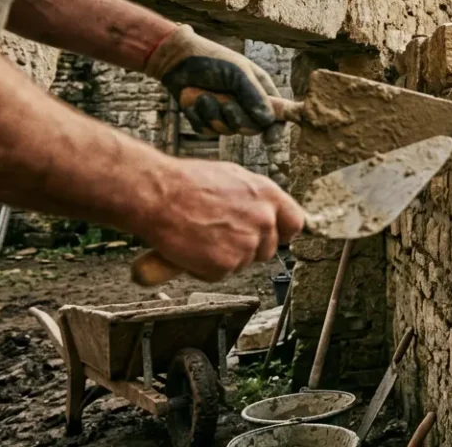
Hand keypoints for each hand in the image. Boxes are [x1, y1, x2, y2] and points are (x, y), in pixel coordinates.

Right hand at [141, 158, 304, 281]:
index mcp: (267, 195)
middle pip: (267, 248)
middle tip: (221, 236)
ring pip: (243, 262)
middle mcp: (263, 219)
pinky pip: (219, 274)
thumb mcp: (231, 177)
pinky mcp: (226, 264)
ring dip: (224, 257)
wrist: (157, 194)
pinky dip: (204, 268)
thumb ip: (253, 197)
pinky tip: (191, 249)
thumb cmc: (185, 183)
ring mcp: (246, 244)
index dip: (280, 232)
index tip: (272, 236)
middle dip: (247, 247)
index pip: (294, 223)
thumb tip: (262, 209)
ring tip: (201, 236)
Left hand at [144, 25, 279, 135]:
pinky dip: (198, 117)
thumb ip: (254, 95)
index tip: (270, 140)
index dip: (276, 129)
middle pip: (251, 128)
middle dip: (237, 119)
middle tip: (226, 105)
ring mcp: (225, 114)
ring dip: (213, 115)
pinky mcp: (205, 120)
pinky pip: (206, 131)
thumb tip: (268, 120)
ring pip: (227, 131)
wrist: (177, 59)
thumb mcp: (238, 73)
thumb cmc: (212, 60)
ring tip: (204, 96)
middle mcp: (245, 105)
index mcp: (260, 91)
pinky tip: (193, 101)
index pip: (277, 115)